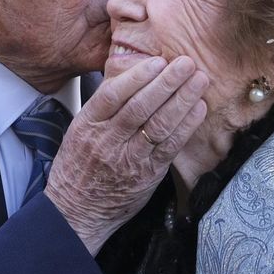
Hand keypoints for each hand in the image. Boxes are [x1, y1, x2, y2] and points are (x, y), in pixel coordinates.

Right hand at [46, 56, 207, 253]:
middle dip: (167, 82)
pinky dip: (186, 126)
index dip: (137, 76)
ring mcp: (128, 159)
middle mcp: (107, 141)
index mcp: (88, 124)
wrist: (75, 211)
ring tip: (199, 80)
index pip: (112, 95)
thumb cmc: (80, 164)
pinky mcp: (147, 175)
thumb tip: (133, 72)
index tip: (158, 61)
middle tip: (187, 63)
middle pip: (139, 107)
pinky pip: (169, 147)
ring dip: (182, 100)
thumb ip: (104, 104)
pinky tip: (198, 109)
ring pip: (157, 125)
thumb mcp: (80, 129)